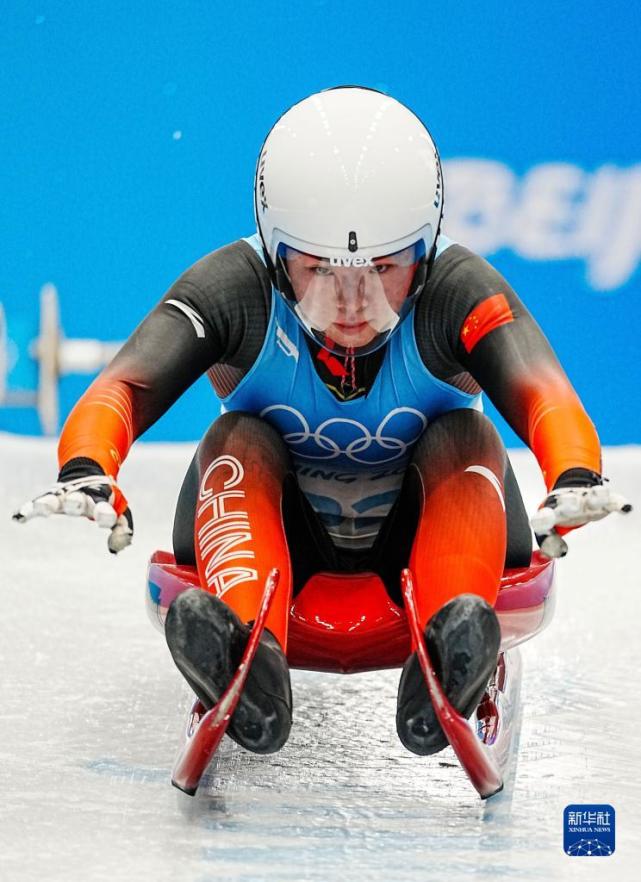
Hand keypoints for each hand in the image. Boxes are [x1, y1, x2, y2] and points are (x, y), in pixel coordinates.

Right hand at [13, 467, 133, 553]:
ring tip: (42, 507)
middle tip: (75, 503)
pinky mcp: (50, 497)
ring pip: (55, 499)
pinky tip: (19, 517)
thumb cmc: (105, 498)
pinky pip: (37, 503)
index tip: (107, 520)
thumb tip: (116, 548)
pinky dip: (29, 509)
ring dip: (49, 503)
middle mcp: (81, 496)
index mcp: (101, 498)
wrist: (87, 470)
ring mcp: (64, 496)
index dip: (105, 514)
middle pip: (77, 500)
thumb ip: (122, 529)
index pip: (104, 507)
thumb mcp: (119, 511)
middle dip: (76, 502)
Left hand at [531, 483, 631, 557]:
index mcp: (550, 510)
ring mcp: (584, 499)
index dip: (543, 520)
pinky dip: (617, 503)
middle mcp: (566, 502)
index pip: (543, 516)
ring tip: (598, 501)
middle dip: (570, 504)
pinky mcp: (600, 499)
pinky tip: (625, 508)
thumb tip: (558, 552)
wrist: (569, 489)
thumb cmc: (557, 514)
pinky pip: (610, 500)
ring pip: (589, 497)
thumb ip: (549, 542)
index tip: (544, 520)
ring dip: (594, 499)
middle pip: (568, 502)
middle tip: (572, 505)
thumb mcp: (548, 529)